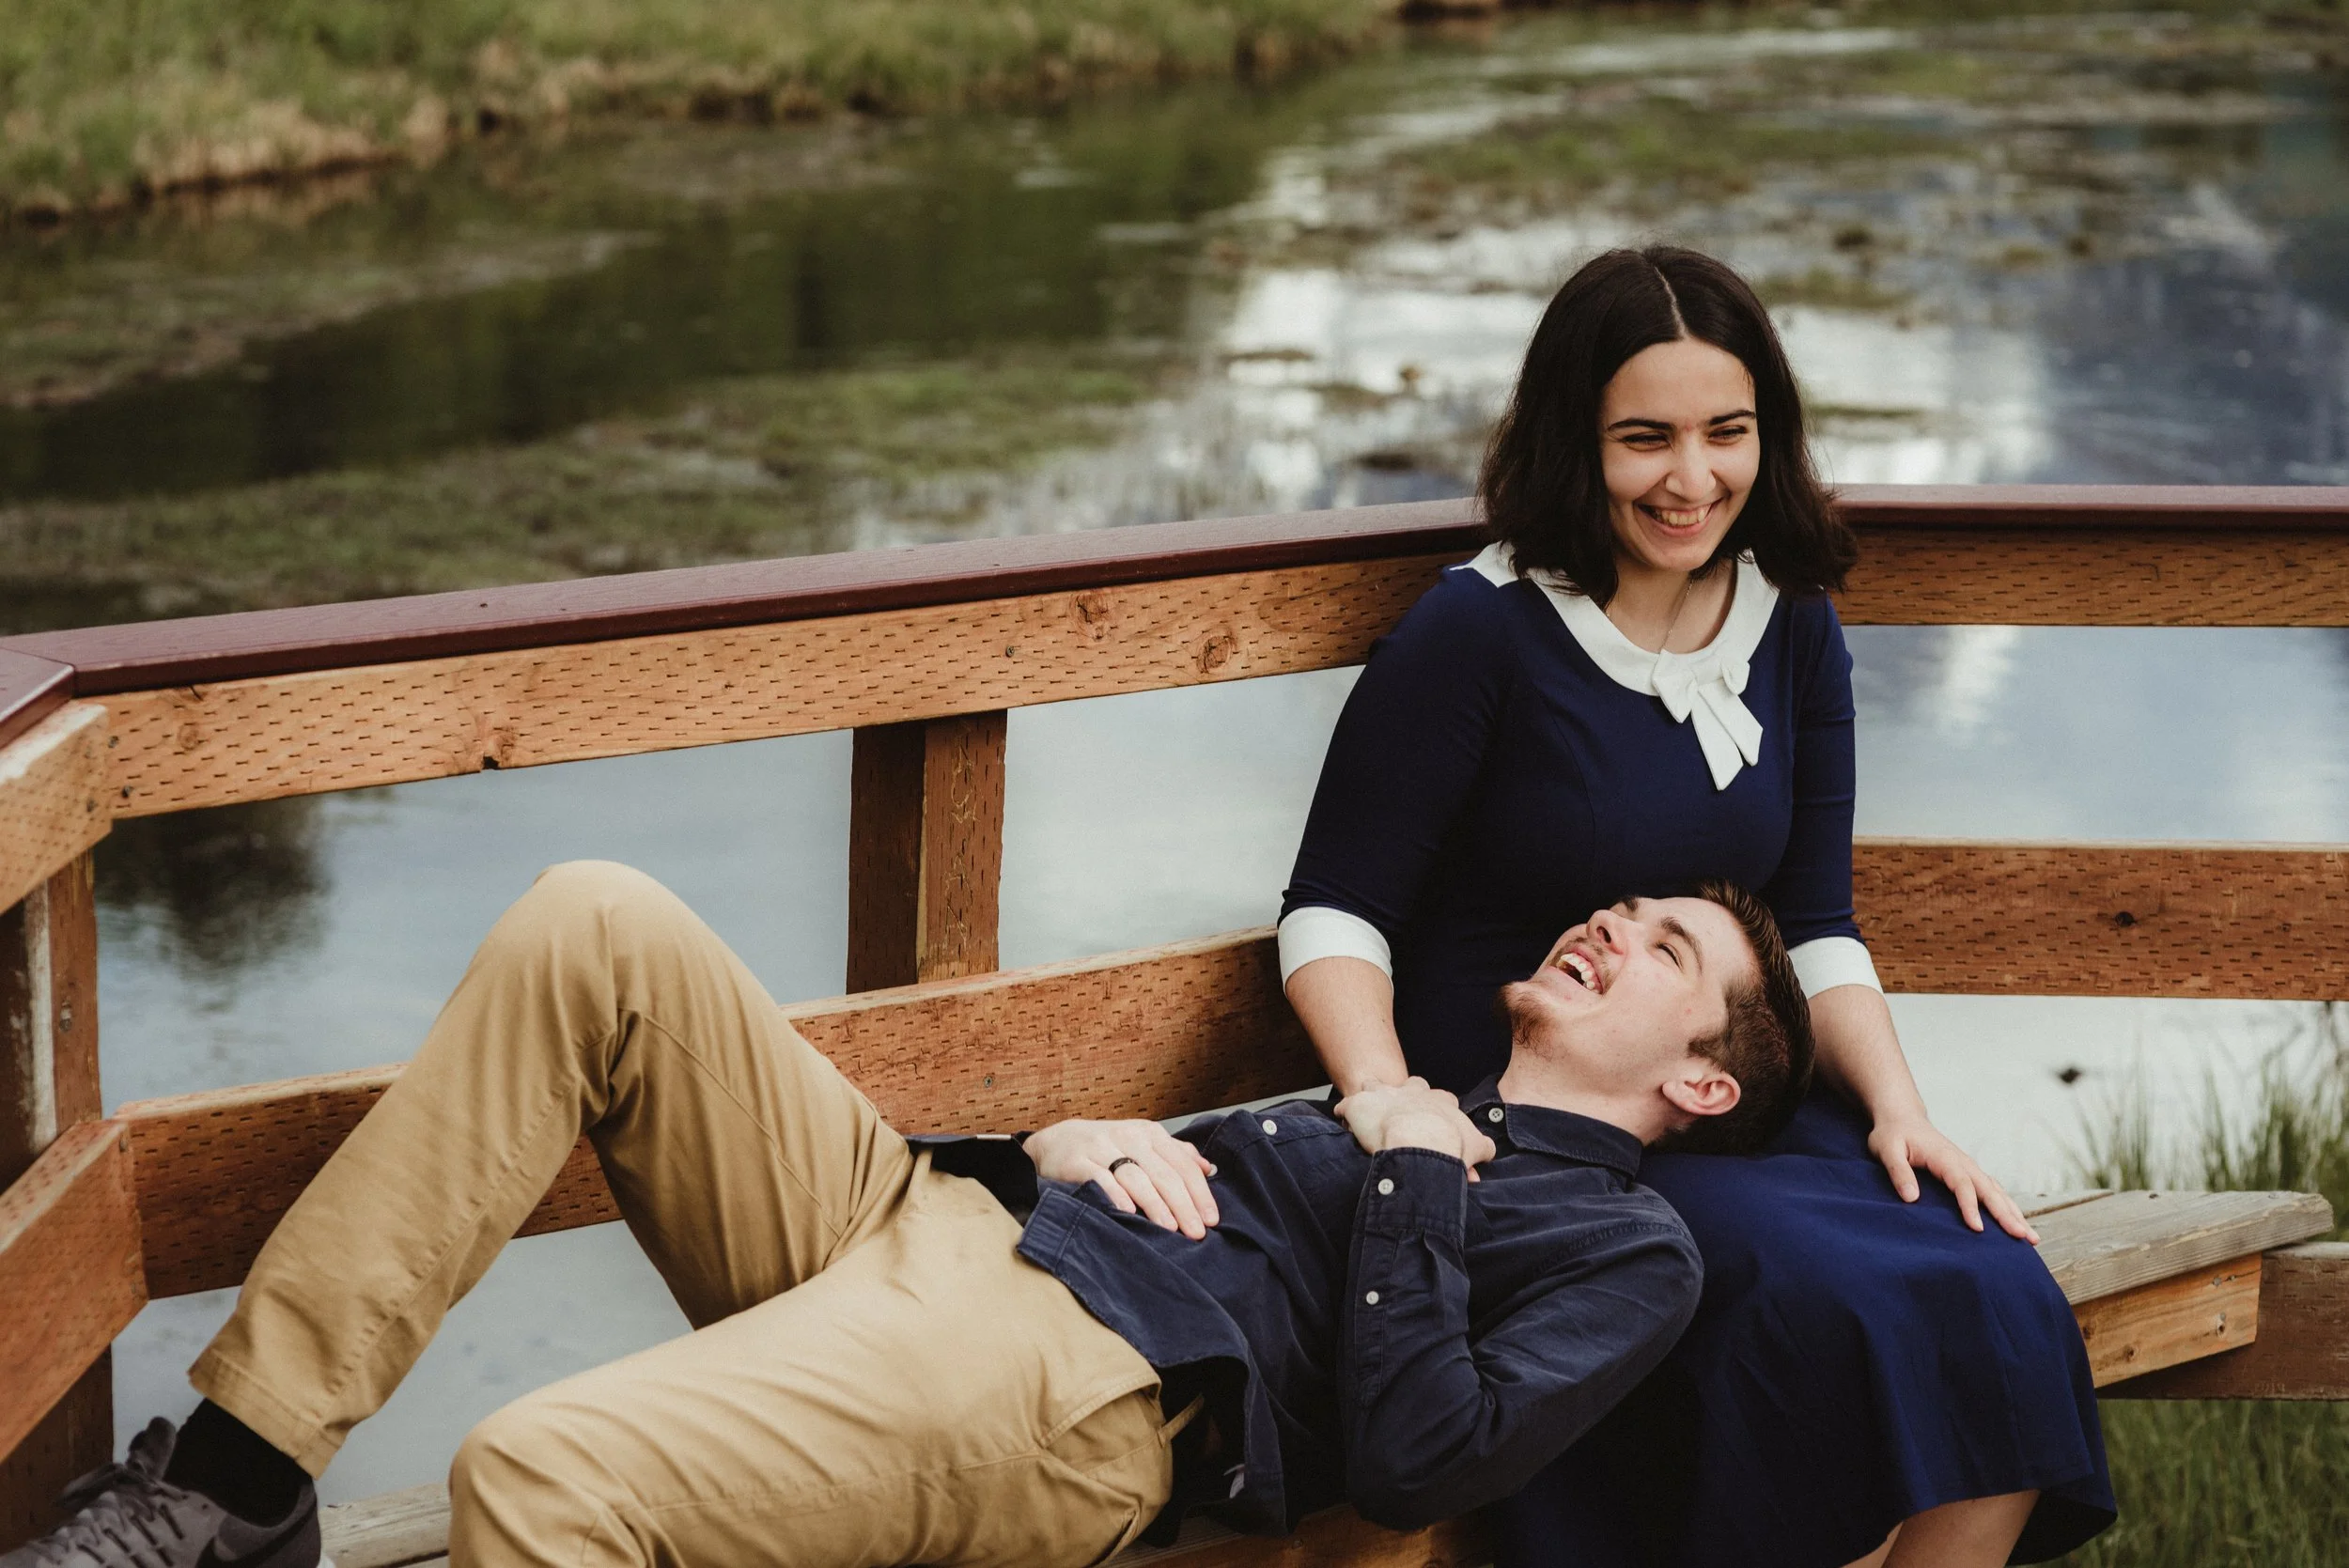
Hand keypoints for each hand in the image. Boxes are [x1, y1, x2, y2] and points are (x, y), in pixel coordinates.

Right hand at [1023, 1118, 1219, 1238]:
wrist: (1057, 1141)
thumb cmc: (1108, 1147)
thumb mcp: (1144, 1143)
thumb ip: (1176, 1154)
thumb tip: (1209, 1168)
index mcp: (1150, 1134)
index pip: (1182, 1164)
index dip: (1200, 1192)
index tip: (1211, 1219)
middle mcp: (1129, 1137)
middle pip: (1163, 1174)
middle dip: (1183, 1205)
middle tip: (1196, 1232)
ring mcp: (1102, 1148)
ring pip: (1136, 1177)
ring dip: (1155, 1204)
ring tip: (1170, 1228)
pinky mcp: (1077, 1161)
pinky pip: (1100, 1179)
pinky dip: (1116, 1195)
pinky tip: (1129, 1212)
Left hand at [1332, 1077, 1497, 1176]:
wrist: (1420, 1144)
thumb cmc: (1449, 1146)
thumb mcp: (1476, 1146)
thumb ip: (1482, 1147)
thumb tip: (1488, 1152)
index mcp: (1438, 1101)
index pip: (1439, 1097)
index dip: (1435, 1108)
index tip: (1432, 1120)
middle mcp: (1411, 1092)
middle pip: (1408, 1086)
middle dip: (1404, 1095)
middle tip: (1401, 1112)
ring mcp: (1384, 1095)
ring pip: (1373, 1085)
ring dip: (1371, 1097)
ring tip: (1366, 1111)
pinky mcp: (1358, 1105)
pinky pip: (1346, 1107)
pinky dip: (1345, 1115)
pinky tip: (1345, 1124)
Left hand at [1868, 1113, 2037, 1241]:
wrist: (1901, 1118)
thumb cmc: (1892, 1135)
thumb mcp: (1886, 1149)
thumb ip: (1898, 1171)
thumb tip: (1911, 1198)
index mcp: (1944, 1157)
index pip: (1962, 1183)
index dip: (1970, 1206)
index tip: (1978, 1229)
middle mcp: (1963, 1162)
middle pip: (1989, 1190)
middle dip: (2007, 1214)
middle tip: (2023, 1237)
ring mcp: (1968, 1167)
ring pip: (1997, 1192)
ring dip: (2014, 1213)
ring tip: (2031, 1238)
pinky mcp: (1968, 1173)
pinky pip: (1993, 1191)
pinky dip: (2007, 1207)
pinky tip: (2017, 1222)